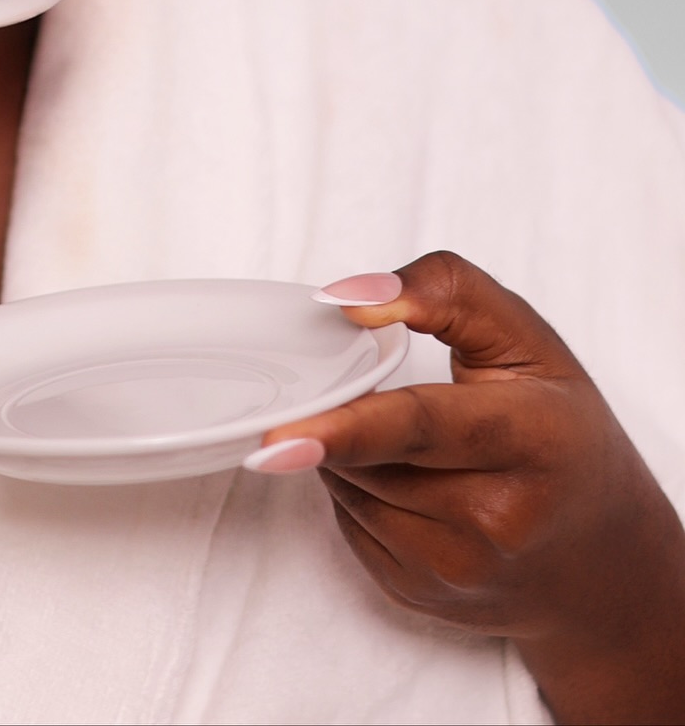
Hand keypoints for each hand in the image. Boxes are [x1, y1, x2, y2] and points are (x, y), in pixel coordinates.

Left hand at [247, 251, 684, 724]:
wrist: (603, 557)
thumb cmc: (558, 430)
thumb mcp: (525, 338)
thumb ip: (443, 290)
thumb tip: (348, 299)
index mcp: (531, 440)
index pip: (420, 428)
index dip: (347, 426)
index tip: (283, 435)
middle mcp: (498, 519)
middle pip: (369, 455)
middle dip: (347, 414)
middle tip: (371, 391)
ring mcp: (459, 569)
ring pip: (348, 489)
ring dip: (349, 451)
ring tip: (410, 439)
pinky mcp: (422, 595)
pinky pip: (349, 523)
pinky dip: (358, 489)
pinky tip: (406, 478)